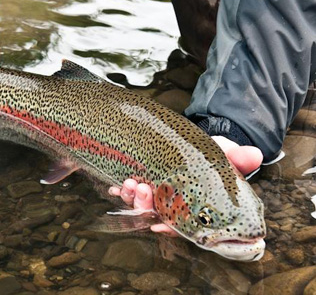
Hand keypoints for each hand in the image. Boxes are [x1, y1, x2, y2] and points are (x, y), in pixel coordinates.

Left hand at [109, 135, 262, 236]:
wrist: (196, 143)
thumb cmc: (213, 156)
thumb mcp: (226, 155)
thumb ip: (238, 158)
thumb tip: (254, 155)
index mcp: (192, 207)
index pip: (180, 226)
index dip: (170, 228)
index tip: (160, 226)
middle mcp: (172, 205)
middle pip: (155, 215)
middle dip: (146, 206)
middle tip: (143, 191)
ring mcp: (156, 195)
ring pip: (140, 204)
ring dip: (132, 197)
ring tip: (130, 183)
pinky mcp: (143, 182)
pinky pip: (129, 192)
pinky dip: (123, 190)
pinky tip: (117, 186)